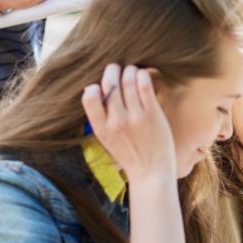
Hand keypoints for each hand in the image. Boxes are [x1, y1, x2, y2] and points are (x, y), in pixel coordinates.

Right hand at [82, 64, 176, 180]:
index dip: (95, 86)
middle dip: (113, 71)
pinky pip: (145, 85)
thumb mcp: (106, 140)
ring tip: (131, 71)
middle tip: (117, 68)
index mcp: (101, 129)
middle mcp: (117, 122)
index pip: (89, 97)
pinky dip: (143, 75)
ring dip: (129, 71)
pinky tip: (144, 76)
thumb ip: (99, 118)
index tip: (102, 85)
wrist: (152, 174)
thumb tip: (91, 88)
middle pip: (110, 84)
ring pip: (128, 80)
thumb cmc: (130, 156)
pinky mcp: (153, 114)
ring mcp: (135, 117)